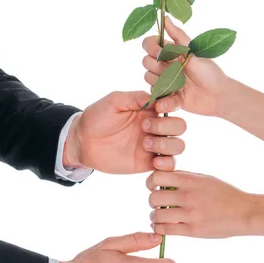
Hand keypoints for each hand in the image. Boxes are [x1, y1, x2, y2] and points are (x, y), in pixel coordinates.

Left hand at [64, 90, 185, 172]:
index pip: (173, 105)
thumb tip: (155, 97)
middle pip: (180, 126)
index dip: (172, 105)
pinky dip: (167, 165)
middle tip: (144, 128)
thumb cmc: (97, 117)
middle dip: (166, 127)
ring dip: (166, 145)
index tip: (158, 108)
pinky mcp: (147, 163)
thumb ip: (134, 97)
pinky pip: (168, 165)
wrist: (83, 141)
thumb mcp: (114, 101)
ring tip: (144, 145)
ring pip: (178, 146)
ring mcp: (153, 145)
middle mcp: (155, 127)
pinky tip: (153, 162)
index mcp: (149, 110)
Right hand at [142, 17, 229, 116]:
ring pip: (148, 77)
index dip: (151, 48)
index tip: (160, 53)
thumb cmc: (209, 72)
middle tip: (176, 71)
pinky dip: (165, 97)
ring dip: (162, 81)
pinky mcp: (165, 95)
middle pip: (146, 61)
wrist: (218, 96)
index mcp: (171, 51)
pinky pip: (155, 94)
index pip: (149, 44)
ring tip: (180, 84)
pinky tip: (178, 96)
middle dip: (158, 66)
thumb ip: (178, 36)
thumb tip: (165, 17)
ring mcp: (164, 80)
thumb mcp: (194, 52)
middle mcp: (165, 64)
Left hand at [146, 170, 252, 237]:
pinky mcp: (193, 230)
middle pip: (154, 197)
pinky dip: (159, 228)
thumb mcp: (205, 178)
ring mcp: (190, 214)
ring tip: (160, 216)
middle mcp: (188, 196)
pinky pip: (165, 230)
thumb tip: (162, 177)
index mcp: (190, 180)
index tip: (154, 187)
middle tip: (158, 204)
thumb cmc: (224, 193)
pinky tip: (162, 226)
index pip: (157, 176)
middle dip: (153, 201)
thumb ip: (184, 177)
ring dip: (154, 216)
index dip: (151, 182)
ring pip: (157, 215)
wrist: (244, 212)